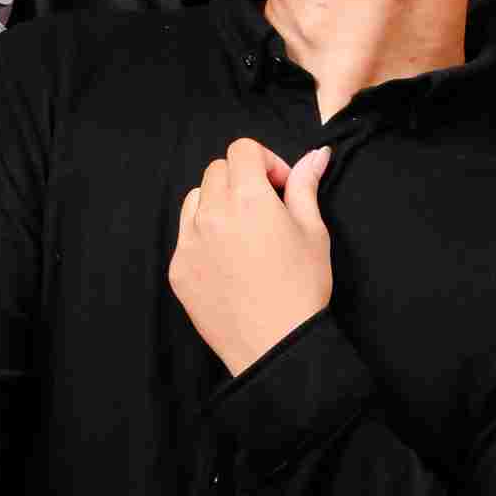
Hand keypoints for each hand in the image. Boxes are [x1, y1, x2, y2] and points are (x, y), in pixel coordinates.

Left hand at [169, 138, 332, 375]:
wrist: (276, 345)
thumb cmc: (302, 288)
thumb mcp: (313, 231)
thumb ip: (306, 186)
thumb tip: (316, 155)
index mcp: (247, 199)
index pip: (241, 149)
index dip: (265, 161)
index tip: (279, 186)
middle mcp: (211, 215)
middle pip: (217, 171)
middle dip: (242, 179)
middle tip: (265, 209)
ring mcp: (189, 242)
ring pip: (195, 199)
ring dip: (217, 203)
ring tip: (243, 233)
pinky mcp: (178, 269)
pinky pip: (185, 236)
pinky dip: (204, 236)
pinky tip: (229, 262)